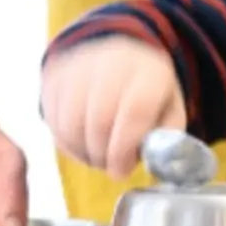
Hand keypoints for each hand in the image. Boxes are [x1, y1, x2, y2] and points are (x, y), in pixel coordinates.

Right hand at [41, 37, 185, 179]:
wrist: (116, 55)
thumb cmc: (148, 93)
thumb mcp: (170, 112)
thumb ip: (166, 139)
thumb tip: (153, 163)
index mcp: (149, 72)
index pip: (134, 111)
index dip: (124, 149)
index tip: (121, 171)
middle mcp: (112, 63)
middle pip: (99, 121)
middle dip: (104, 155)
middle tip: (112, 167)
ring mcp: (78, 68)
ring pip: (71, 124)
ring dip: (83, 152)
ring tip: (99, 157)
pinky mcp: (54, 78)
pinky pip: (54, 122)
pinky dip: (68, 143)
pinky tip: (84, 145)